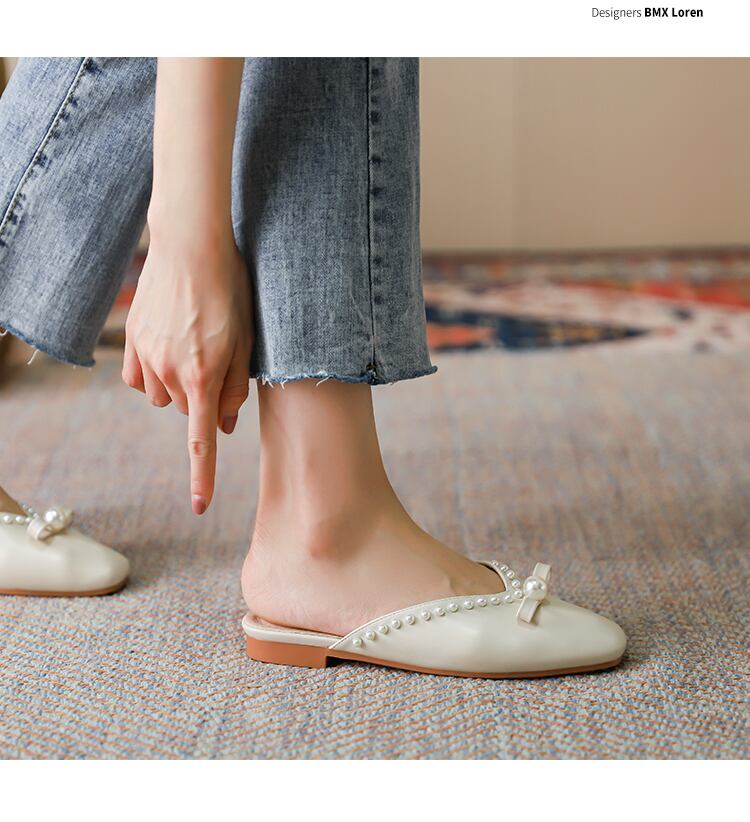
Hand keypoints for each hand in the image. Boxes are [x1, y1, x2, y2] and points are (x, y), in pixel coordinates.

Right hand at [122, 234, 252, 514]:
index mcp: (203, 374)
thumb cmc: (231, 291)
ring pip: (161, 397)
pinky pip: (138, 378)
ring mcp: (145, 356)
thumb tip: (225, 426)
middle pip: (187, 410)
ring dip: (178, 387)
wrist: (191, 245)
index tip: (199, 507)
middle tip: (219, 361)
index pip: (201, 438)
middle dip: (203, 399)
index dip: (202, 474)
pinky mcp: (131, 340)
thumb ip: (235, 387)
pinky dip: (153, 375)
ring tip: (194, 347)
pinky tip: (167, 349)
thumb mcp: (246, 340)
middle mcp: (169, 371)